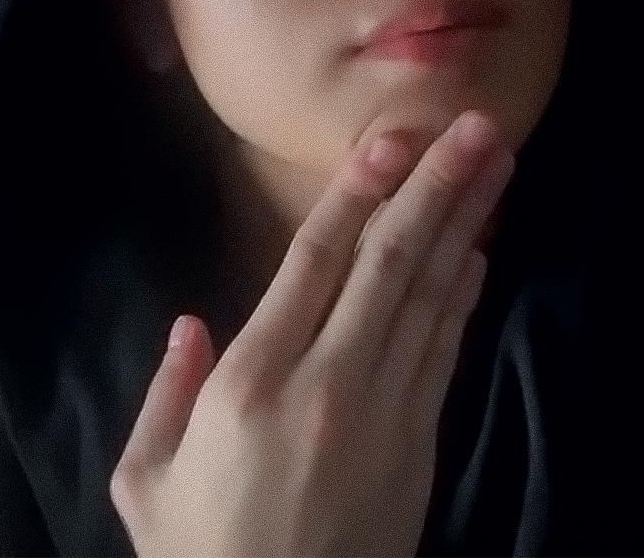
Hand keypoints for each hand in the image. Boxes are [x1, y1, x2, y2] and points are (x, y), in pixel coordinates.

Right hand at [110, 111, 514, 557]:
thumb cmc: (203, 555)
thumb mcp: (147, 481)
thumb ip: (165, 393)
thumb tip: (190, 323)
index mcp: (250, 381)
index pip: (313, 262)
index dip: (356, 193)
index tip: (390, 140)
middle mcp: (327, 382)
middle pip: (390, 262)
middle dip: (436, 186)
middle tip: (477, 127)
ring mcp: (386, 411)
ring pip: (431, 295)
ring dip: (466, 224)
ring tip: (496, 166)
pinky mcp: (421, 442)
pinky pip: (446, 349)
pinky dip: (465, 293)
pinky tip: (480, 249)